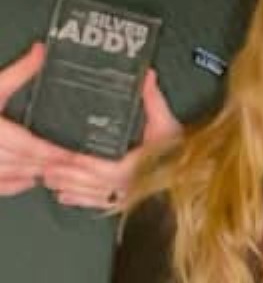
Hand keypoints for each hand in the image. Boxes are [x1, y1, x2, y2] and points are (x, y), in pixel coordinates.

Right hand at [0, 43, 75, 195]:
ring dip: (36, 173)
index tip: (71, 155)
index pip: (28, 144)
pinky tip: (31, 179)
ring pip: (13, 173)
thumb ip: (19, 71)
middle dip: (51, 164)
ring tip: (59, 171)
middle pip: (24, 161)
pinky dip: (16, 184)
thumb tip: (40, 51)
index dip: (52, 152)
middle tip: (76, 165)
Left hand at [41, 68, 179, 210]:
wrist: (198, 179)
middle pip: (86, 181)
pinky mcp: (126, 202)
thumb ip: (153, 100)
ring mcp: (125, 195)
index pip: (95, 165)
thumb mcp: (168, 123)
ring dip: (67, 187)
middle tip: (44, 166)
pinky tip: (66, 197)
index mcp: (131, 165)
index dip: (74, 161)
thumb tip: (146, 78)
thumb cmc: (182, 155)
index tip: (57, 155)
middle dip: (63, 174)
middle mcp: (126, 184)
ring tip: (49, 179)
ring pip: (89, 194)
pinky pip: (98, 204)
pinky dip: (79, 201)